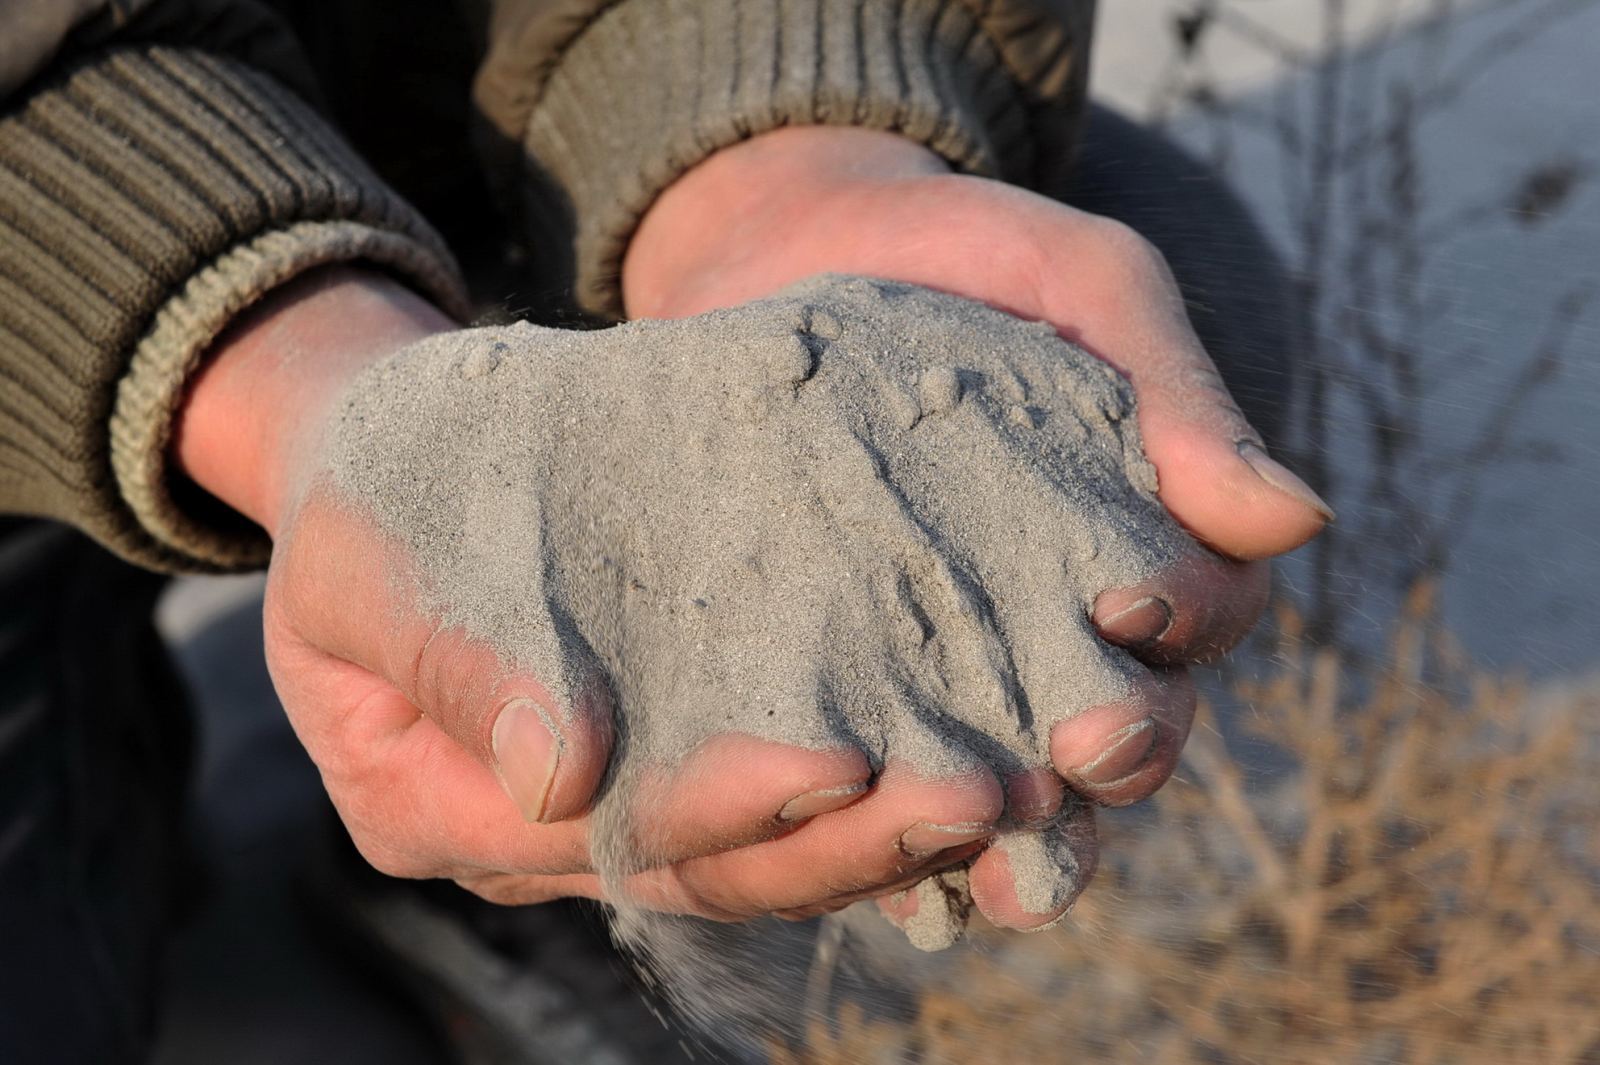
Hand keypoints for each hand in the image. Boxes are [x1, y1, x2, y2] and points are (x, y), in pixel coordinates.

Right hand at [173, 267, 1007, 922]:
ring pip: (777, 840)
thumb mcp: (371, 557)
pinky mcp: (696, 733)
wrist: (409, 444)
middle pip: (717, 866)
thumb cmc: (371, 487)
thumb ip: (454, 661)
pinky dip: (890, 754)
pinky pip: (802, 772)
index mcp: (445, 810)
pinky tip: (983, 721)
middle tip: (978, 794)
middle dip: (850, 841)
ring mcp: (629, 791)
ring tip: (1017, 775)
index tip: (833, 767)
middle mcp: (550, 832)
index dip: (721, 813)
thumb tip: (563, 776)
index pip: (603, 839)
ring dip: (898, 816)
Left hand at [623, 127, 1333, 926]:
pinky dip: (887, 822)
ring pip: (1011, 774)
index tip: (1131, 615)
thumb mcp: (1086, 286)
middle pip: (1122, 725)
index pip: (1204, 616)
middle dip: (1114, 754)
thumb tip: (1299, 522)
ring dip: (1013, 829)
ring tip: (983, 863)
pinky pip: (884, 766)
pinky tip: (864, 848)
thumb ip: (1177, 390)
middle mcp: (1057, 619)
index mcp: (1137, 538)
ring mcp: (947, 654)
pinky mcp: (844, 669)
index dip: (1186, 629)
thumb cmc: (970, 256)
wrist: (794, 240)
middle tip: (1078, 760)